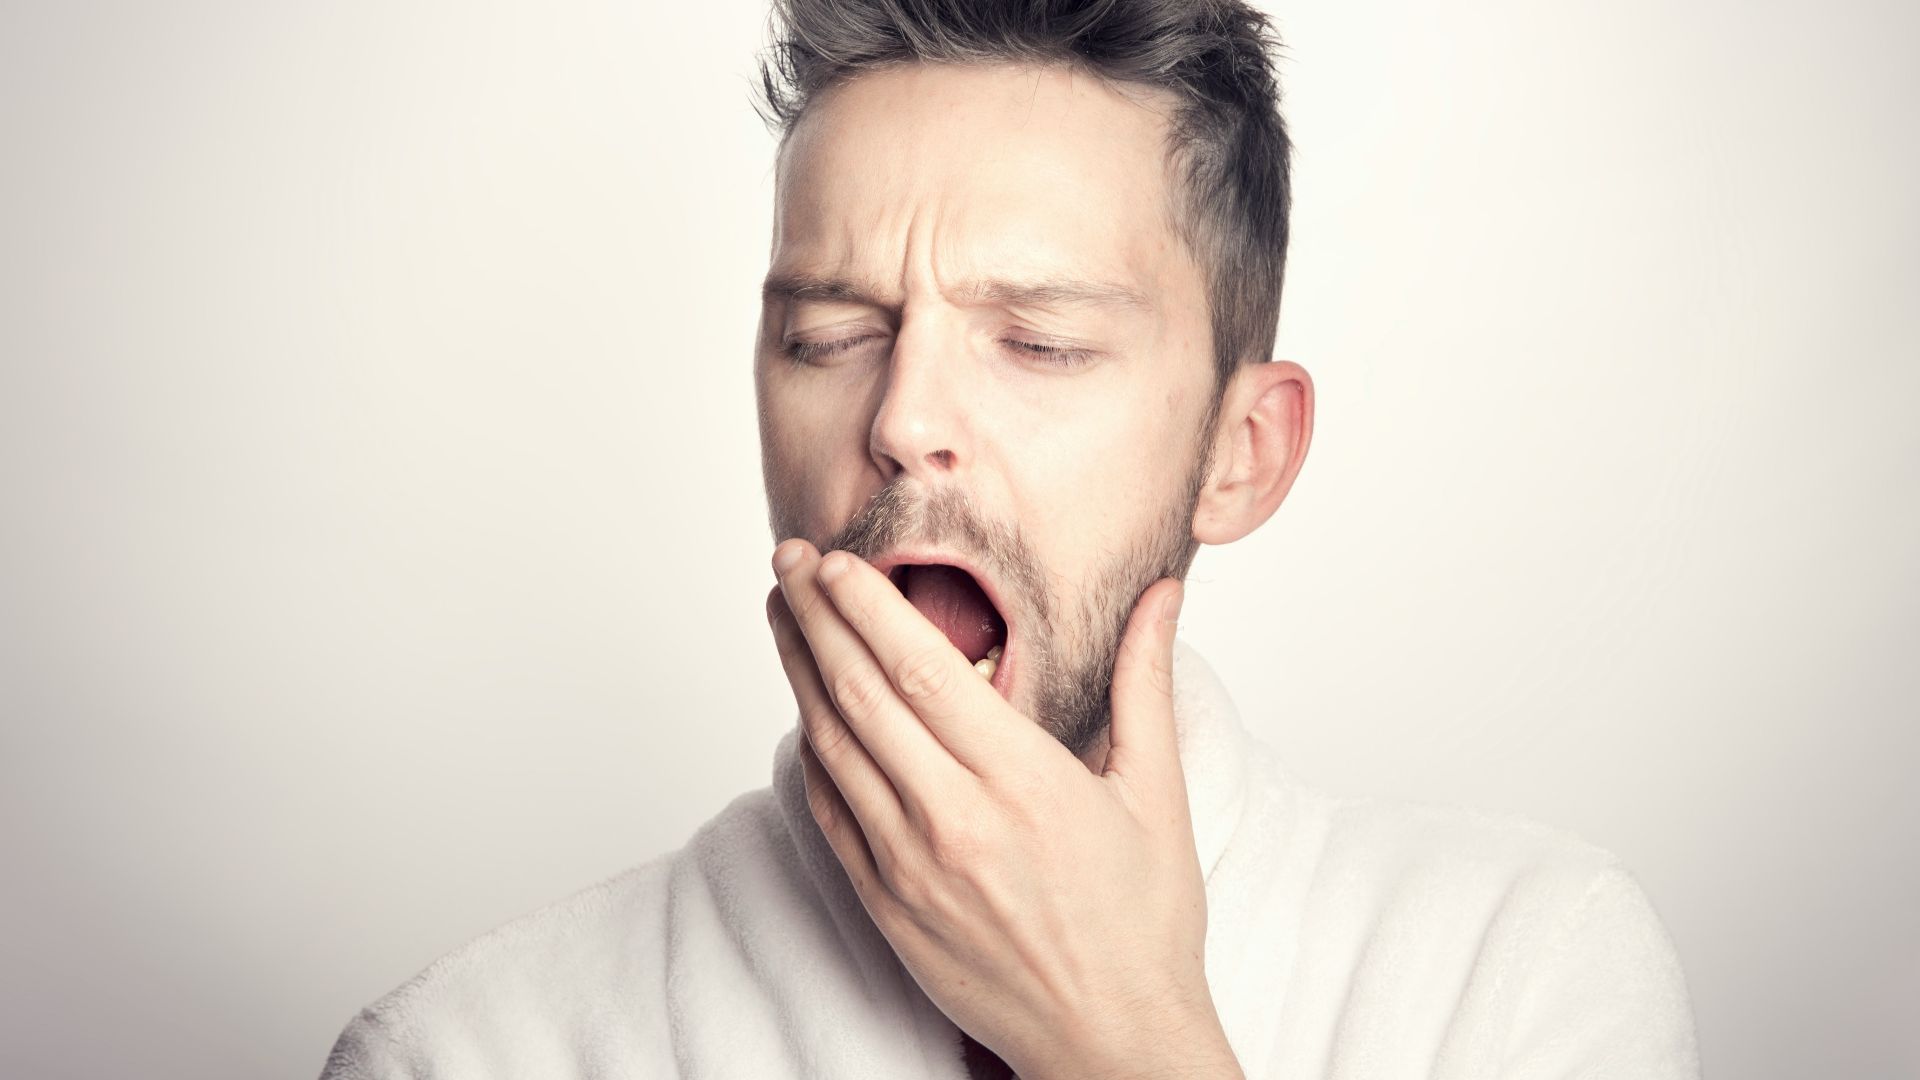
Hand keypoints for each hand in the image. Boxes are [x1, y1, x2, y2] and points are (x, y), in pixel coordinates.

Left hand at [766, 540, 1242, 1079]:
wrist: (1111, 1042)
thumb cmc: (1143, 924)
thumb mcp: (1158, 795)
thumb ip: (1144, 683)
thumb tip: (1163, 596)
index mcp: (1023, 782)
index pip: (920, 670)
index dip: (867, 606)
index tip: (837, 559)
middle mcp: (955, 821)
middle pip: (860, 694)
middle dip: (816, 617)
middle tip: (790, 560)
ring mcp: (910, 868)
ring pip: (833, 747)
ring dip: (799, 672)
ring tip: (783, 613)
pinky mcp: (886, 907)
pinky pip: (829, 813)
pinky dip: (810, 752)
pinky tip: (804, 711)